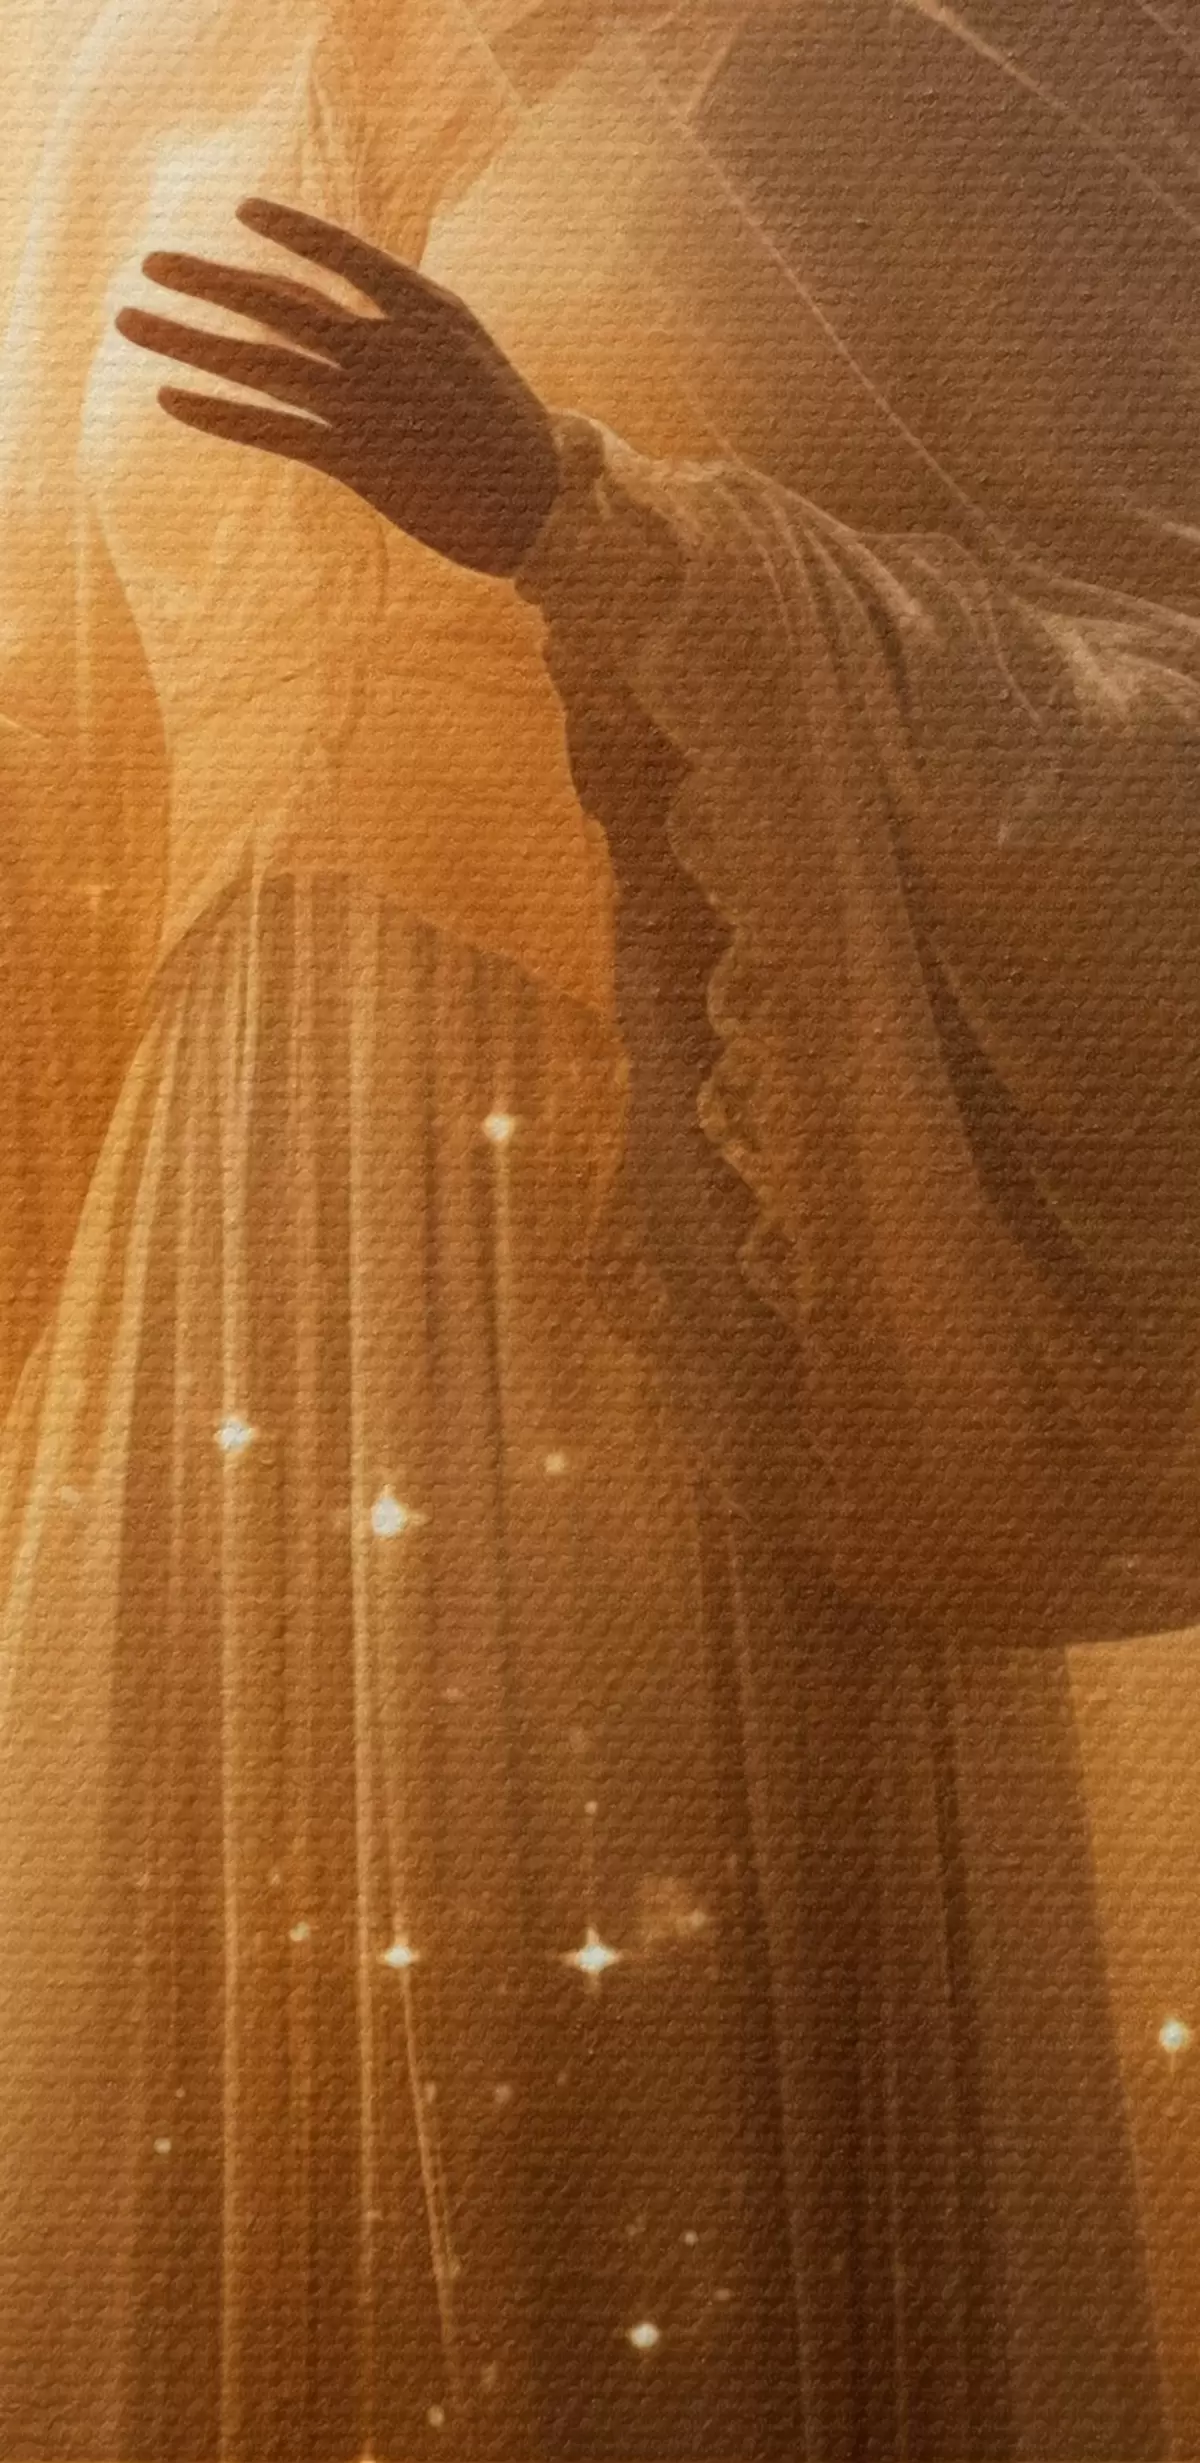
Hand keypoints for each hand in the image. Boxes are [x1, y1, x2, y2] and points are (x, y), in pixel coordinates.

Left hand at [115, 198, 560, 577]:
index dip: (290, 229)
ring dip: (188, 341)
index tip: (243, 210)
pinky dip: (217, 413)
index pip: (342, 255)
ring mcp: (370, 404)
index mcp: (424, 311)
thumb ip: (405, 320)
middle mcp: (389, 348)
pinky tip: (171, 398)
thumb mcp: (464, 353)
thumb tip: (345, 301)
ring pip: (259, 363)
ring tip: (130, 322)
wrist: (540, 505)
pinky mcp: (357, 461)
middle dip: (208, 280)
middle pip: (279, 304)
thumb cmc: (501, 427)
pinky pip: (272, 430)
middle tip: (150, 263)